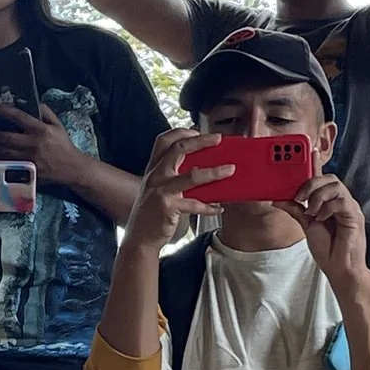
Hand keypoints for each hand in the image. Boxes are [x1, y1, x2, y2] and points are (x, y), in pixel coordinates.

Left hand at [0, 101, 84, 187]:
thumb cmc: (63, 144)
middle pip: (6, 137)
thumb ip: (46, 111)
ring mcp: (29, 158)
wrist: (72, 167)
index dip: (4, 110)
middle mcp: (33, 144)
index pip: (18, 117)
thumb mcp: (57, 124)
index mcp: (40, 130)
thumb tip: (33, 102)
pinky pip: (8, 165)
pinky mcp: (27, 170)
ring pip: (4, 153)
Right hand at [125, 127, 229, 252]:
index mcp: (153, 169)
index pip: (164, 141)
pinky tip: (219, 208)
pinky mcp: (168, 207)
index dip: (181, 132)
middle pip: (178, 149)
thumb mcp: (157, 189)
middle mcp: (156, 176)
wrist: (139, 238)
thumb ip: (172, 176)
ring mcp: (161, 190)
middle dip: (201, 141)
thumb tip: (199, 166)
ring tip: (230, 170)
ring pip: (192, 175)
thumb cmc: (151, 213)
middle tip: (218, 139)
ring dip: (214, 172)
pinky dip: (210, 206)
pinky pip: (195, 203)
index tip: (198, 131)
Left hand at [276, 172, 369, 290]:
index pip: (322, 179)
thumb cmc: (328, 248)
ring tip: (311, 211)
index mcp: (330, 201)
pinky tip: (321, 218)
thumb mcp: (306, 225)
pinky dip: (328, 208)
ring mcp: (349, 207)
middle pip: (329, 178)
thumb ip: (295, 210)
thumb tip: (277, 199)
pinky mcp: (354, 216)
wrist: (340, 268)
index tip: (309, 151)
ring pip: (336, 186)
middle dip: (311, 183)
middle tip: (299, 198)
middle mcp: (341, 201)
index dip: (316, 164)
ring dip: (318, 196)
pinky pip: (342, 201)